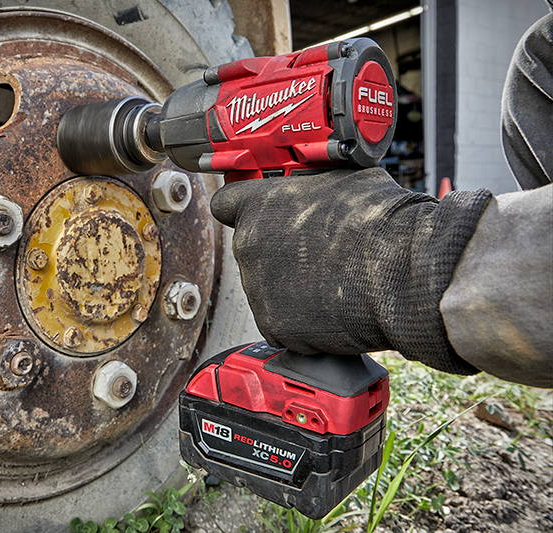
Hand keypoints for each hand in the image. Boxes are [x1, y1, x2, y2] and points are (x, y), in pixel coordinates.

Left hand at [211, 167, 490, 373]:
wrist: (403, 274)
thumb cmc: (381, 222)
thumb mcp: (344, 181)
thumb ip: (314, 187)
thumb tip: (319, 190)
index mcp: (258, 205)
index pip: (227, 203)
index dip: (245, 209)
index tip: (259, 215)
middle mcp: (248, 246)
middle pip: (252, 250)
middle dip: (278, 252)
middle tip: (317, 254)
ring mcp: (257, 288)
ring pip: (267, 288)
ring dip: (291, 287)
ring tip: (333, 282)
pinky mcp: (273, 325)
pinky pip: (283, 321)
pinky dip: (303, 320)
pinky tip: (333, 308)